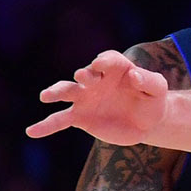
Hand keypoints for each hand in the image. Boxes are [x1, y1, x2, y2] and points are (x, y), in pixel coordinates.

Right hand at [26, 51, 168, 143]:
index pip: (108, 59)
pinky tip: (32, 131)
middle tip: (82, 77)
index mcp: (116, 68)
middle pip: (85, 74)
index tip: (101, 64)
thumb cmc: (153, 99)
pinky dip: (46, 125)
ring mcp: (85, 97)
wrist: (147, 121)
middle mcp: (96, 79)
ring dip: (57, 92)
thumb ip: (150, 80)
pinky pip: (60, 119)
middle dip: (84, 75)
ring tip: (46, 96)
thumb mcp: (158, 89)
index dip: (104, 61)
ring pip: (67, 92)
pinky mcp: (80, 116)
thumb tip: (134, 76)